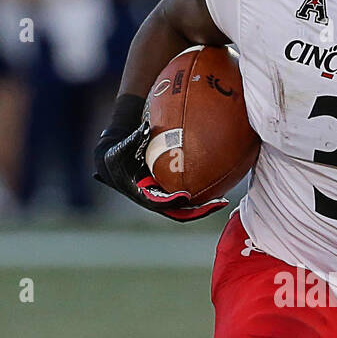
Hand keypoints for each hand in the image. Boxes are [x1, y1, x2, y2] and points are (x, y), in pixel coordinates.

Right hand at [94, 119, 227, 221]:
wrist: (114, 161)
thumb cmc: (117, 153)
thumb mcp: (122, 147)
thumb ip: (134, 139)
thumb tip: (145, 126)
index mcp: (140, 194)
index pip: (158, 202)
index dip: (172, 202)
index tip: (186, 197)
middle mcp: (153, 200)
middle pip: (177, 211)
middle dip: (197, 210)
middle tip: (217, 203)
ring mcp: (161, 199)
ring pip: (184, 208)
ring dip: (203, 206)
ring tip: (222, 201)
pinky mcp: (167, 193)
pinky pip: (185, 197)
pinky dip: (200, 196)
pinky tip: (217, 188)